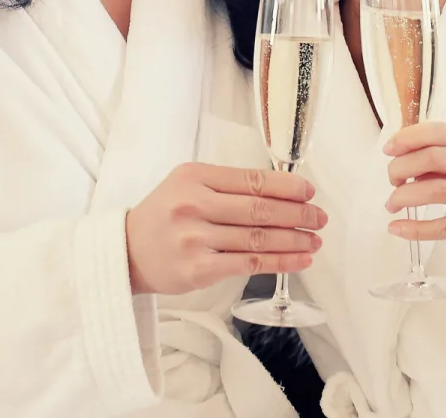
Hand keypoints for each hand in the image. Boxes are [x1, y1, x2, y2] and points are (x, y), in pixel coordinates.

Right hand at [125, 163, 326, 295]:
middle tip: (319, 218)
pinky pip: (249, 263)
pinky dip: (280, 262)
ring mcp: (196, 238)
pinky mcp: (199, 268)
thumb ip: (226, 185)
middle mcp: (194, 204)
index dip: (287, 186)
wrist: (127, 252)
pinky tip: (300, 260)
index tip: (309, 192)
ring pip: (258, 237)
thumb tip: (281, 191)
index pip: (251, 179)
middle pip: (259, 209)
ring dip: (294, 240)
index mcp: (194, 176)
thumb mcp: (186, 184)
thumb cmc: (164, 215)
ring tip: (314, 241)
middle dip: (297, 214)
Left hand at [383, 122, 445, 268]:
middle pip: (434, 157)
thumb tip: (402, 159)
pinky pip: (444, 226)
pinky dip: (415, 228)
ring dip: (404, 197)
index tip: (388, 149)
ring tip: (391, 205)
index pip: (441, 131)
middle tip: (391, 180)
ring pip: (436, 190)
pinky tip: (397, 229)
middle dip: (401, 167)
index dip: (409, 137)